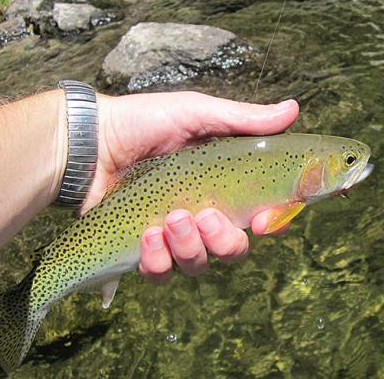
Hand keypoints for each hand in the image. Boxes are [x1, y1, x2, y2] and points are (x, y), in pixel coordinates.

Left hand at [84, 91, 298, 280]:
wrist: (90, 140)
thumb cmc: (144, 121)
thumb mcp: (196, 113)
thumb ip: (243, 119)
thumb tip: (293, 109)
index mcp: (224, 186)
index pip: (263, 215)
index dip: (274, 223)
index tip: (266, 221)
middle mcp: (203, 215)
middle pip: (234, 249)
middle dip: (226, 241)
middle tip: (206, 216)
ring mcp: (173, 236)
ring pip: (199, 265)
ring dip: (190, 248)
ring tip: (170, 220)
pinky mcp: (142, 251)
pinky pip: (161, 274)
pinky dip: (158, 260)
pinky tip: (147, 234)